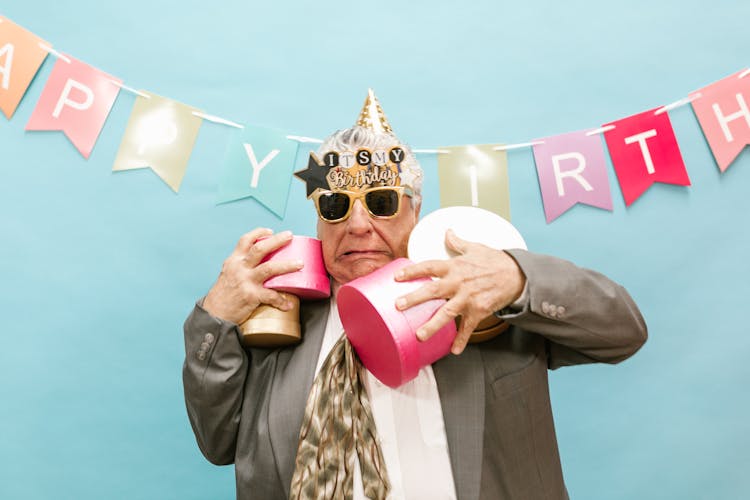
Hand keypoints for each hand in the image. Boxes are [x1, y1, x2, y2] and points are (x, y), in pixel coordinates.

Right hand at [202, 228, 303, 323]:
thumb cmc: (223, 295)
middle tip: (290, 236)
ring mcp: (246, 281)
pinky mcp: (251, 296)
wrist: (214, 314)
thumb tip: (260, 261)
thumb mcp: (228, 273)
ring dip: (287, 265)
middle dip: (277, 240)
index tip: (271, 231)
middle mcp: (239, 268)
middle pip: (260, 249)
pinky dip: (281, 301)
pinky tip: (288, 304)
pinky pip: (271, 296)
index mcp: (234, 261)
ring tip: (300, 264)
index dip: (259, 232)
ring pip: (270, 268)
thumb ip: (241, 266)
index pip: (246, 240)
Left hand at [394, 229, 525, 354]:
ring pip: (448, 312)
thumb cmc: (494, 261)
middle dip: (415, 298)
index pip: (429, 266)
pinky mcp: (479, 310)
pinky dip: (461, 339)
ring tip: (419, 335)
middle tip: (399, 305)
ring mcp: (468, 298)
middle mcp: (459, 282)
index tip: (397, 277)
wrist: (517, 274)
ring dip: (433, 324)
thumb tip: (448, 231)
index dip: (412, 271)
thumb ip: (457, 243)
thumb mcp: (475, 248)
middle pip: (433, 290)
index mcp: (455, 267)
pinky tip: (454, 350)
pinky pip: (468, 327)